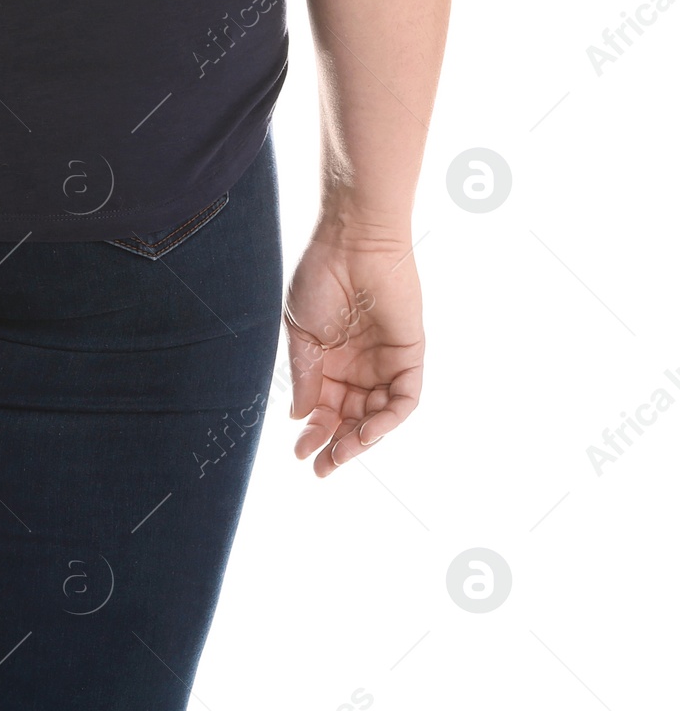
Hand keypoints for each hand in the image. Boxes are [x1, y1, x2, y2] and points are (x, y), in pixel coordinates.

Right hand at [284, 230, 423, 477]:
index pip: (324, 407)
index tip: (300, 453)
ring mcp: (385, 363)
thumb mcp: (301, 333)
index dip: (314, 432)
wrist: (351, 243)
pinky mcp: (410, 356)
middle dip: (337, 444)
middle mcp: (358, 366)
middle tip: (322, 467)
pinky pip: (404, 398)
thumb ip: (304, 376)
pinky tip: (366, 431)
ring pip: (378, 415)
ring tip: (341, 454)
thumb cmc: (320, 278)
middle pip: (351, 418)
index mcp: (329, 360)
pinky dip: (388, 419)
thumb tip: (300, 417)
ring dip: (361, 439)